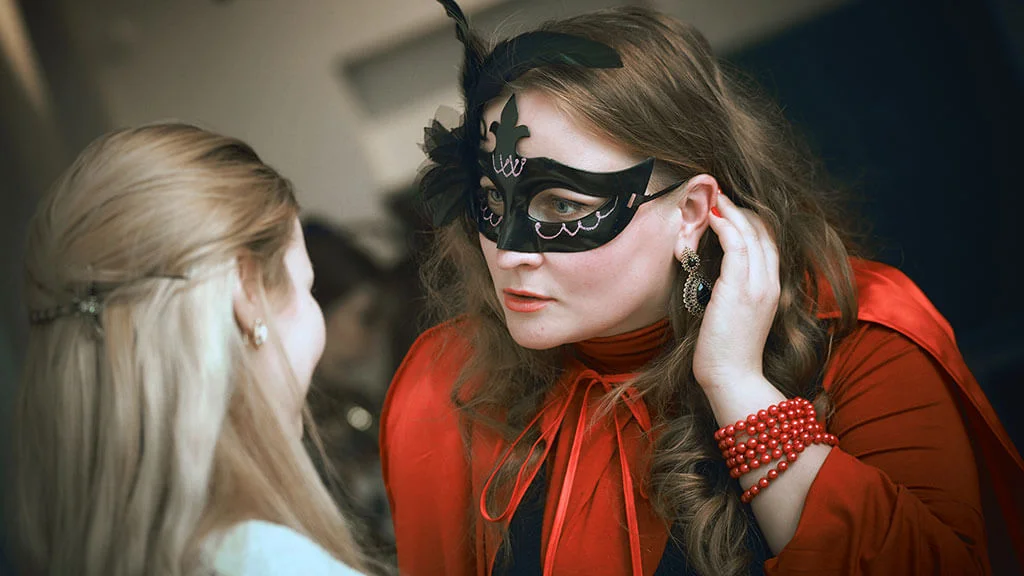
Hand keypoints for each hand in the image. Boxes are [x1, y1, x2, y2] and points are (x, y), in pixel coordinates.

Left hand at [692, 192, 780, 389]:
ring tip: (714, 197)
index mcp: (771, 289)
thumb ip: (732, 292)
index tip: (731, 208)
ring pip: (752, 234)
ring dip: (732, 211)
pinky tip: (712, 216)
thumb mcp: (734, 315)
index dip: (751, 221)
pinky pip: (737, 246)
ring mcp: (758, 286)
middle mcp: (770, 283)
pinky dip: (726, 226)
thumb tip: (716, 277)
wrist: (732, 377)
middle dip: (742, 209)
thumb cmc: (726, 351)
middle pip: (764, 232)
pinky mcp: (740, 289)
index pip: (769, 243)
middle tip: (720, 194)